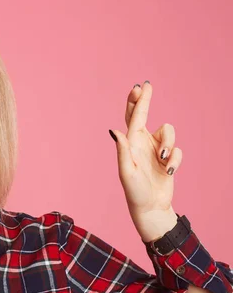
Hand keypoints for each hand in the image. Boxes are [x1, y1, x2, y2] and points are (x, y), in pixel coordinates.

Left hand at [109, 82, 181, 241]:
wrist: (150, 207)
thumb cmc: (134, 191)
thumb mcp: (126, 171)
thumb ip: (122, 150)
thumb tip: (114, 131)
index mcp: (130, 144)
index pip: (133, 118)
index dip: (137, 101)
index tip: (140, 86)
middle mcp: (141, 143)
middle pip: (144, 116)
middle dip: (145, 101)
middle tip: (147, 86)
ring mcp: (156, 150)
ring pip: (169, 132)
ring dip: (169, 144)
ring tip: (162, 160)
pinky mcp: (168, 158)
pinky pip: (177, 151)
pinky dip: (175, 159)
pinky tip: (169, 171)